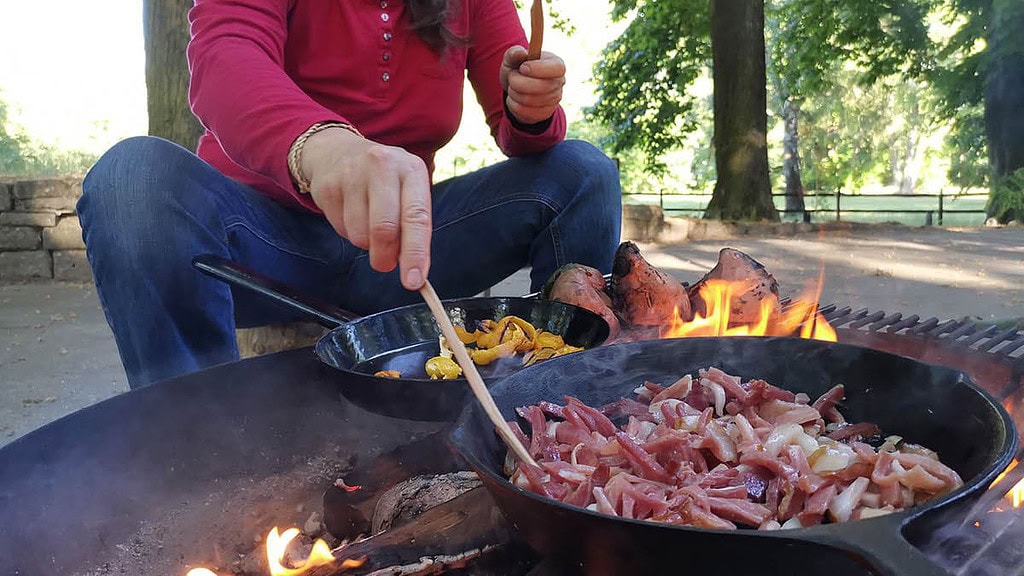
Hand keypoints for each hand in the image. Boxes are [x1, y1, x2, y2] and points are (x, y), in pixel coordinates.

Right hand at [300, 127, 431, 289]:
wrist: (338, 151)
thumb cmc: (384, 181)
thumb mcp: (407, 192)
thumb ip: (414, 227)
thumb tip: (415, 272)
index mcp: (411, 169)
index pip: (417, 217)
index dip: (415, 253)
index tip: (414, 281)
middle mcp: (382, 166)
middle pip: (384, 229)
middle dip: (385, 257)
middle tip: (385, 264)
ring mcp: (352, 174)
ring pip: (360, 234)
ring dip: (366, 244)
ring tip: (368, 226)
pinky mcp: (327, 186)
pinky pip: (340, 229)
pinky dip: (348, 233)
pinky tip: (352, 215)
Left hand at [500, 46, 565, 125]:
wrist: (517, 89)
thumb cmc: (518, 69)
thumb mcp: (513, 58)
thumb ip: (514, 53)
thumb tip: (521, 53)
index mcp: (556, 64)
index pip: (556, 68)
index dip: (538, 69)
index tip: (522, 68)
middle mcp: (559, 82)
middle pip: (542, 87)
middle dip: (518, 82)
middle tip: (511, 78)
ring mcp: (554, 100)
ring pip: (529, 100)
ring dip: (514, 93)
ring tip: (512, 87)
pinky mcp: (545, 113)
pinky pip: (524, 112)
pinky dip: (513, 104)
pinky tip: (515, 99)